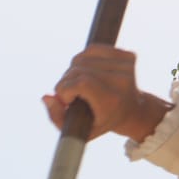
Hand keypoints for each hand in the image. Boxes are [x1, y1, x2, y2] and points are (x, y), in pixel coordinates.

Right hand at [42, 46, 173, 142]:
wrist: (132, 111)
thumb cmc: (98, 122)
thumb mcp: (76, 129)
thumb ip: (56, 117)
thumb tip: (46, 96)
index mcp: (111, 101)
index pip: (81, 83)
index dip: (65, 89)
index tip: (66, 101)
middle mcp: (122, 81)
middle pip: (78, 69)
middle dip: (65, 81)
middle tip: (70, 94)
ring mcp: (127, 67)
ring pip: (82, 58)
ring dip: (72, 71)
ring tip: (78, 84)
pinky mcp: (128, 55)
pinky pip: (93, 49)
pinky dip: (83, 59)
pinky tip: (87, 71)